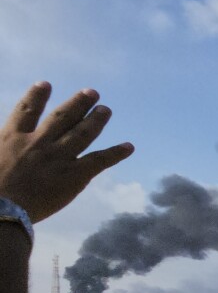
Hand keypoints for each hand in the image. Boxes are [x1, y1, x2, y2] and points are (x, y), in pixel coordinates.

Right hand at [0, 82, 133, 221]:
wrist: (2, 208)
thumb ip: (0, 143)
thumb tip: (2, 140)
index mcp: (12, 137)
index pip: (26, 111)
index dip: (36, 97)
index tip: (45, 84)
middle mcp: (38, 143)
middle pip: (62, 117)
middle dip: (78, 103)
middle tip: (92, 92)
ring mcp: (58, 158)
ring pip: (82, 133)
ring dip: (96, 120)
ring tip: (106, 110)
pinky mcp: (73, 176)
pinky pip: (99, 161)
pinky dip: (115, 153)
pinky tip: (129, 147)